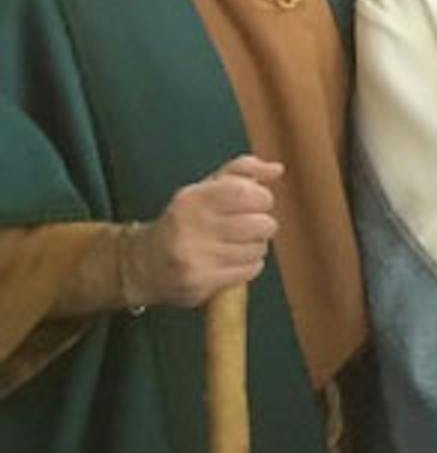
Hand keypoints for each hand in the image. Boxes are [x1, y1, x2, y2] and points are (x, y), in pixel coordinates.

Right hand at [134, 156, 280, 308]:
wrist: (144, 264)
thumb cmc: (185, 220)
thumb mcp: (205, 188)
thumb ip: (242, 171)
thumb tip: (277, 169)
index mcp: (192, 198)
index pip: (246, 192)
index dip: (261, 198)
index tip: (255, 203)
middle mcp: (190, 226)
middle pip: (261, 224)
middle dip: (262, 225)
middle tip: (246, 227)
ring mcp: (194, 256)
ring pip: (258, 248)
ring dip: (255, 246)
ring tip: (234, 245)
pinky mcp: (200, 282)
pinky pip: (250, 270)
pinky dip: (248, 265)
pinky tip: (230, 261)